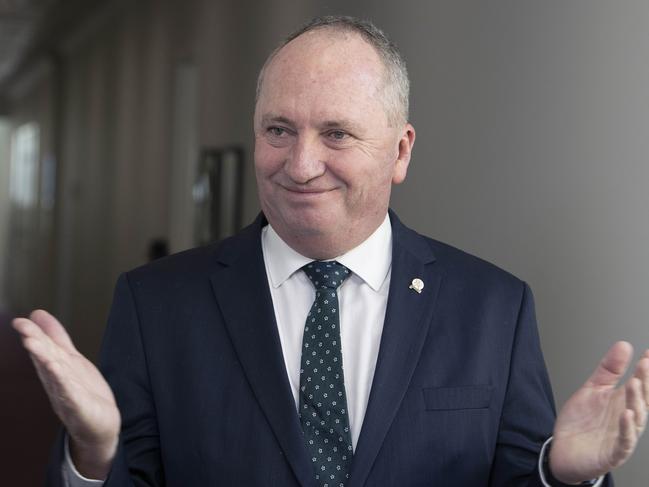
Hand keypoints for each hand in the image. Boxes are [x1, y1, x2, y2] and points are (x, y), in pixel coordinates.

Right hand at [12, 309, 120, 478]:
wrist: (99, 424)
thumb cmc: (82, 391)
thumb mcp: (69, 358)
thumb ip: (56, 337)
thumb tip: (38, 314)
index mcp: (55, 367)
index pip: (44, 348)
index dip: (33, 334)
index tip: (19, 321)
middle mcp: (57, 380)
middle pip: (46, 359)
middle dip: (35, 343)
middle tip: (24, 329)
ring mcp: (66, 394)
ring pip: (54, 374)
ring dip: (44, 359)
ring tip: (33, 344)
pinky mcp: (79, 407)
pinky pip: (70, 394)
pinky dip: (63, 382)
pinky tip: (57, 370)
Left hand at [549, 341, 648, 483]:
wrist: (561, 451)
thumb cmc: (580, 423)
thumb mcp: (592, 390)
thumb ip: (608, 370)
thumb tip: (624, 345)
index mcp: (622, 403)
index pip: (640, 384)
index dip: (645, 369)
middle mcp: (626, 419)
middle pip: (641, 400)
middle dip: (645, 382)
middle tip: (646, 363)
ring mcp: (621, 436)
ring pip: (636, 419)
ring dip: (636, 401)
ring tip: (634, 383)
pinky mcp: (612, 454)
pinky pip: (624, 442)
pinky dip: (626, 429)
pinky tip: (626, 414)